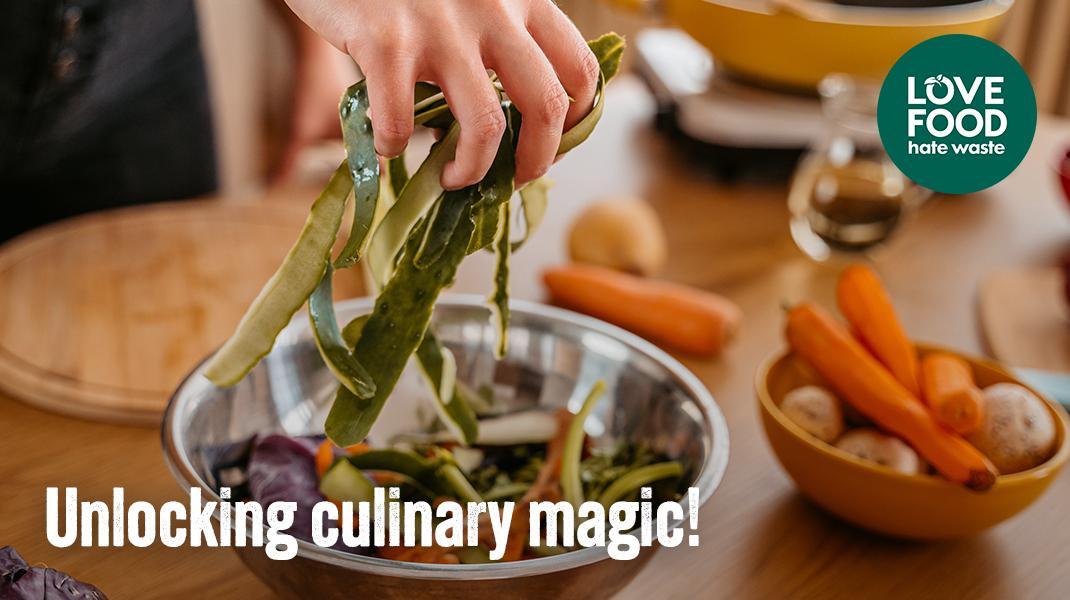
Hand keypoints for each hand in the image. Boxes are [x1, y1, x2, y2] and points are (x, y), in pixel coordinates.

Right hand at [283, 0, 599, 188]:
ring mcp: (439, 28)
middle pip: (546, 105)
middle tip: (515, 179)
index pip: (580, 68)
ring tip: (453, 178)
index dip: (576, 121)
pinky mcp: (386, 43)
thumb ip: (497, 36)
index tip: (552, 145)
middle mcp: (492, 10)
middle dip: (536, 160)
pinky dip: (394, 147)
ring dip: (471, 169)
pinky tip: (387, 144)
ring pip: (485, 126)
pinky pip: (402, 122)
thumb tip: (510, 120)